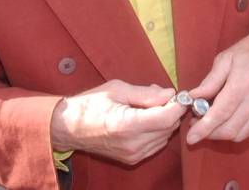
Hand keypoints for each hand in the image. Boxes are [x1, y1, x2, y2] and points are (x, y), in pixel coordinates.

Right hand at [51, 81, 183, 165]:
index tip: (180, 94)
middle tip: (162, 95)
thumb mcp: (117, 89)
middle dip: (172, 110)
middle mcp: (133, 144)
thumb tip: (170, 94)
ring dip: (165, 121)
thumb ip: (146, 93)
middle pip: (169, 128)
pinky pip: (155, 144)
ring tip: (149, 106)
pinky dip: (157, 131)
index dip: (178, 105)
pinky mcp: (132, 159)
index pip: (167, 118)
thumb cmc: (90, 104)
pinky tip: (145, 119)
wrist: (67, 128)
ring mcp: (133, 155)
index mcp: (128, 125)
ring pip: (165, 137)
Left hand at [185, 25, 248, 144]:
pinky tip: (225, 123)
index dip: (203, 128)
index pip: (220, 114)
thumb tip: (193, 97)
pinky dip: (234, 133)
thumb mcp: (225, 59)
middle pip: (228, 129)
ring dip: (220, 135)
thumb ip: (210, 81)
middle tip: (195, 124)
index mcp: (241, 85)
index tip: (190, 138)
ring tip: (208, 124)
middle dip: (209, 134)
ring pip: (238, 134)